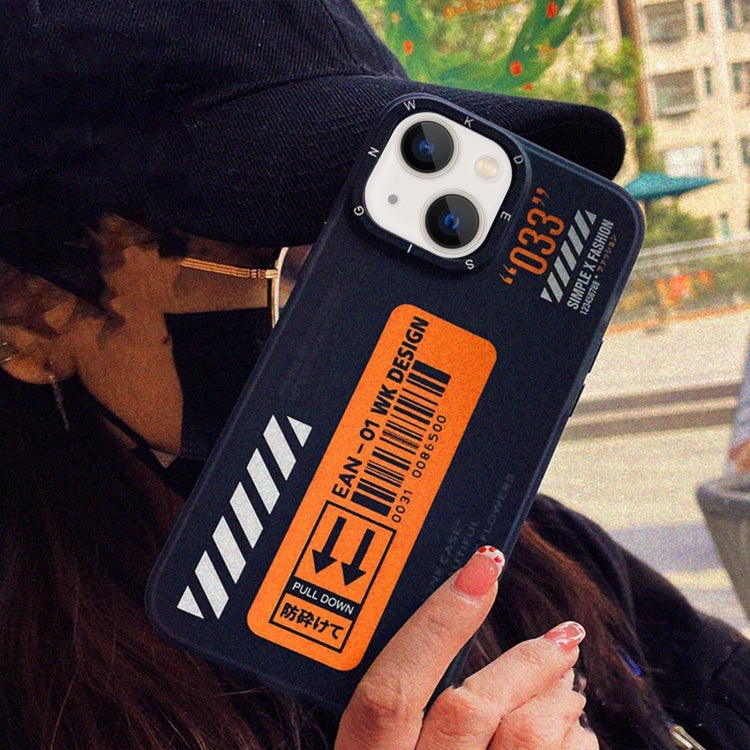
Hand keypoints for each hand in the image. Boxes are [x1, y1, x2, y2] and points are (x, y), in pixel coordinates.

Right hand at [335, 548, 595, 749]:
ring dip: (559, 702)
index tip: (481, 567)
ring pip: (526, 741)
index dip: (435, 623)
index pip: (388, 691)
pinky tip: (576, 736)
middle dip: (524, 660)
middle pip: (469, 710)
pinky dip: (578, 745)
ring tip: (569, 684)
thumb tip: (453, 621)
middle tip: (560, 636)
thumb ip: (390, 706)